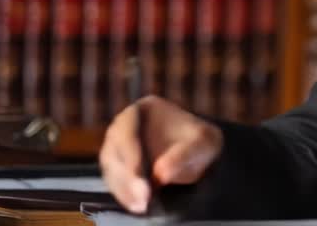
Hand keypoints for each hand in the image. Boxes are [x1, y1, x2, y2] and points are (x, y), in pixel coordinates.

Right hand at [99, 95, 223, 213]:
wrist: (199, 155)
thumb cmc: (200, 142)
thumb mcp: (204, 143)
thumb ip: (184, 154)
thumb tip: (159, 174)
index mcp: (141, 111)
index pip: (127, 131)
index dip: (131, 156)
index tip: (142, 178)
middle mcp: (122, 128)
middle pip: (115, 153)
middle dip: (128, 177)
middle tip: (144, 198)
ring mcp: (117, 149)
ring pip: (112, 171)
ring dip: (125, 190)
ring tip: (142, 205)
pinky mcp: (117, 170)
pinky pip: (115, 183)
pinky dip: (125, 196)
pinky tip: (139, 205)